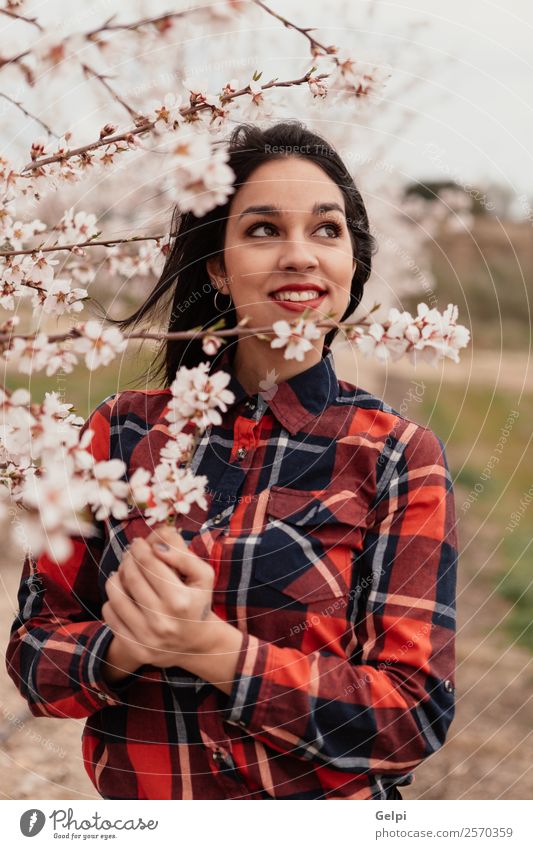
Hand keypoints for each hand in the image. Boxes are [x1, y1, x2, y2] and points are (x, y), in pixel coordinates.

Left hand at [102, 525, 217, 670]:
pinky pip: (110, 614)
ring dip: (116, 577)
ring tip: (124, 572)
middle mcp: (162, 621)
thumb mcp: (203, 576)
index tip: (137, 542)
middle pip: (132, 577)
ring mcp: (146, 637)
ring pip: (115, 595)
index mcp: (180, 601)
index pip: (150, 564)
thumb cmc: (197, 602)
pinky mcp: (134, 648)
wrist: (197, 643)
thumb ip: (184, 556)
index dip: (140, 548)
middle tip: (130, 554)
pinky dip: (113, 599)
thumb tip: (156, 546)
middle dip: (128, 559)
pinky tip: (123, 594)